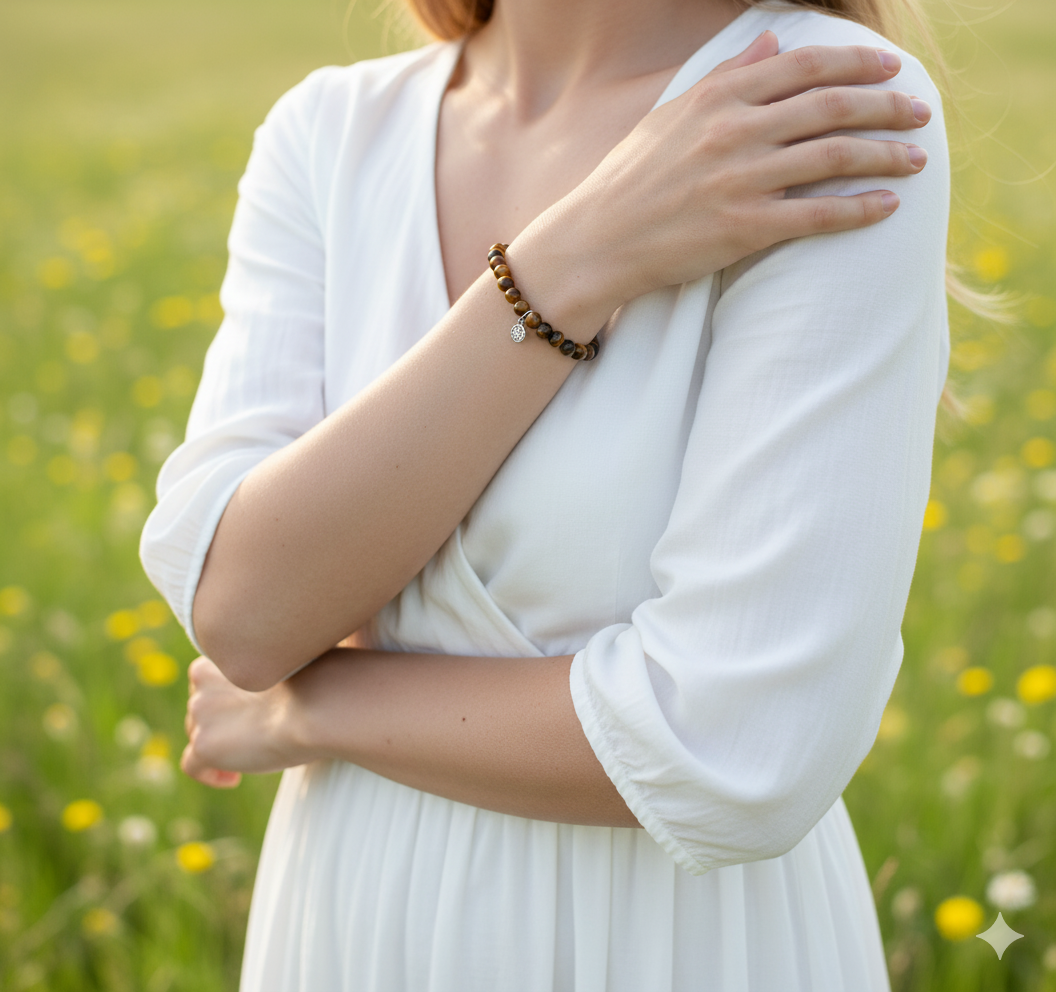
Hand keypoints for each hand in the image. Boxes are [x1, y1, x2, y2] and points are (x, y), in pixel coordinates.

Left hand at [180, 656, 307, 787]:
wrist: (314, 706)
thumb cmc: (310, 686)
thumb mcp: (278, 671)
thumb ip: (258, 680)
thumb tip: (261, 701)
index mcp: (220, 660)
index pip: (207, 684)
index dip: (224, 702)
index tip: (245, 714)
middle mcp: (202, 685)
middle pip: (199, 712)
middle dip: (219, 726)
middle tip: (250, 739)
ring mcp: (200, 716)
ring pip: (197, 736)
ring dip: (218, 748)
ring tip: (249, 757)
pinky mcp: (204, 745)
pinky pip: (192, 766)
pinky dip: (210, 774)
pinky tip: (234, 778)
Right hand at [519, 31, 930, 315]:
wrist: (596, 241)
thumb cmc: (630, 180)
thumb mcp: (671, 115)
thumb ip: (727, 76)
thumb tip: (774, 41)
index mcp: (717, 98)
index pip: (804, 67)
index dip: (856, 63)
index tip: (890, 68)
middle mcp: (734, 132)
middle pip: (831, 106)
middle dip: (886, 106)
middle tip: (920, 111)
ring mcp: (740, 180)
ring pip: (833, 157)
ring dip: (885, 155)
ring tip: (917, 159)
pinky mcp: (744, 229)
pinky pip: (817, 215)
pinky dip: (859, 209)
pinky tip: (887, 207)